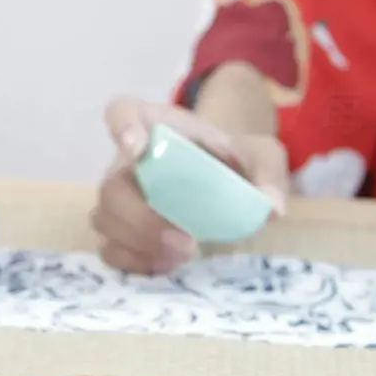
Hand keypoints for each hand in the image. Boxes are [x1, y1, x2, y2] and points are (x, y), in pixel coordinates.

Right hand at [93, 88, 289, 275]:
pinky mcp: (122, 228)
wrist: (226, 176)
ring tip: (183, 254)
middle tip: (185, 240)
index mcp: (157, 125)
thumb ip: (269, 174)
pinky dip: (136, 262)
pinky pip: (110, 248)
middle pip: (110, 185)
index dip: (122, 127)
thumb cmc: (235, 159)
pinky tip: (168, 264)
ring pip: (104, 219)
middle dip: (141, 218)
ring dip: (140, 244)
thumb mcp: (262, 155)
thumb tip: (271, 208)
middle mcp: (128, 159)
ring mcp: (120, 196)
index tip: (137, 147)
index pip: (122, 111)